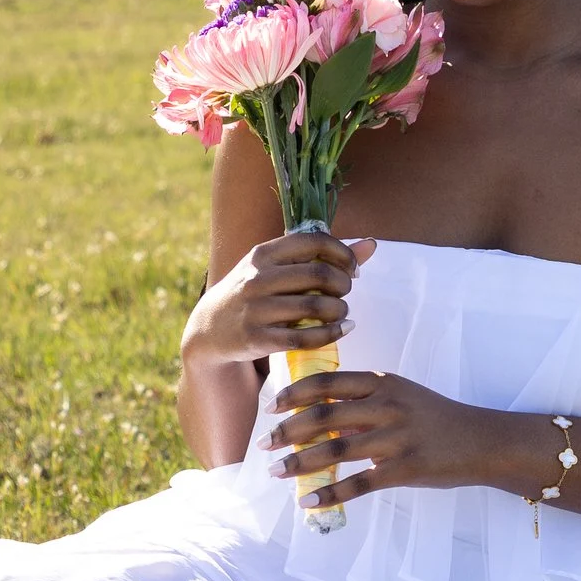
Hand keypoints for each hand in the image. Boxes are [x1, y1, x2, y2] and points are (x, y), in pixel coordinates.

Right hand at [181, 233, 374, 367]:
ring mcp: (255, 309)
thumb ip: (322, 256)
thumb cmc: (253, 292)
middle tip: (345, 293)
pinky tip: (341, 330)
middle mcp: (256, 278)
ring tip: (342, 313)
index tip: (352, 269)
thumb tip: (372, 244)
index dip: (343, 254)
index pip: (314, 241)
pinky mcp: (257, 339)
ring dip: (339, 311)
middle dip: (343, 285)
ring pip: (315, 307)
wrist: (209, 330)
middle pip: (319, 275)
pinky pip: (305, 338)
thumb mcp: (276, 268)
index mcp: (263, 253)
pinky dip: (331, 335)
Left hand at [263, 369, 519, 509]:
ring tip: (277, 471)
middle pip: (323, 416)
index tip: (272, 406)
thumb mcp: (402, 396)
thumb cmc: (438, 419)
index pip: (327, 383)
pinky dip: (330, 493)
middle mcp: (387, 407)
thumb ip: (364, 402)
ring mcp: (396, 439)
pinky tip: (309, 501)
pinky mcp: (405, 470)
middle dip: (287, 430)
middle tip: (265, 444)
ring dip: (300, 462)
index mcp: (383, 383)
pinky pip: (358, 484)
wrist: (483, 442)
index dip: (294, 394)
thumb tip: (321, 416)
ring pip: (335, 450)